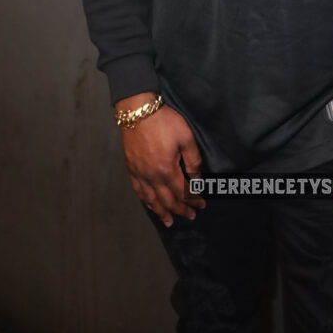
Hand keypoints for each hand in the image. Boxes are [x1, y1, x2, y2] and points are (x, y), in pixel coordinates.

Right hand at [118, 98, 204, 226]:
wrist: (138, 111)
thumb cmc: (164, 121)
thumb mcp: (186, 137)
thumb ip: (193, 160)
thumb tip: (197, 178)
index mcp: (167, 170)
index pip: (183, 192)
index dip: (193, 201)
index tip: (202, 205)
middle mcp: (152, 176)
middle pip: (168, 200)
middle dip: (181, 210)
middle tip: (190, 216)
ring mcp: (139, 174)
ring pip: (151, 200)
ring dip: (162, 212)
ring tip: (169, 221)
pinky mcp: (131, 168)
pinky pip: (138, 190)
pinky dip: (145, 201)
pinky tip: (149, 204)